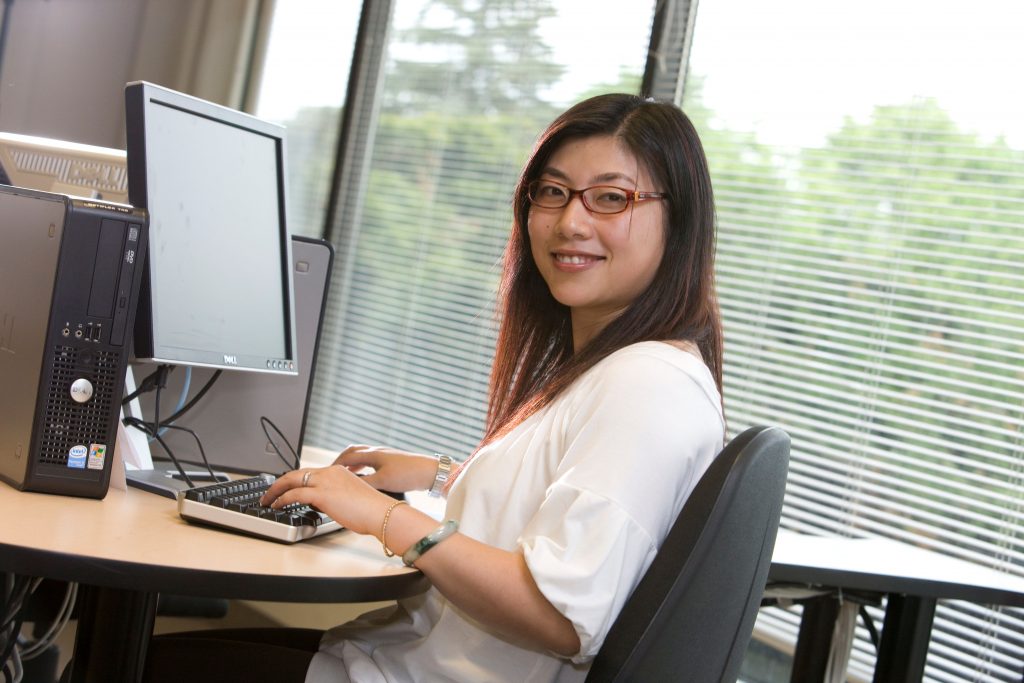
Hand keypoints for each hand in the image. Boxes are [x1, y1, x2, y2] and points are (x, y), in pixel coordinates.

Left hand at [259, 465, 391, 535]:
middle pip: (296, 472)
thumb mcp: (350, 497)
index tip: (285, 488)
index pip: (309, 472)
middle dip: (279, 483)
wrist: (381, 513)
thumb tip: (320, 504)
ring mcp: (325, 481)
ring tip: (267, 500)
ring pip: (291, 480)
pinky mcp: (322, 493)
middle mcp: (330, 472)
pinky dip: (282, 499)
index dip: (293, 480)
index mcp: (338, 471)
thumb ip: (334, 496)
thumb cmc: (371, 510)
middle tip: (269, 493)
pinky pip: (295, 493)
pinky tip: (277, 505)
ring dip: (275, 490)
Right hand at [333, 444, 438, 493]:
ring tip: (345, 472)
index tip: (325, 472)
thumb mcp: (383, 481)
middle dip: (340, 459)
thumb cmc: (408, 474)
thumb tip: (347, 487)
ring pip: (363, 454)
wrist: (430, 471)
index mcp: (373, 454)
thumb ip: (364, 483)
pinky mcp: (392, 460)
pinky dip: (363, 465)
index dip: (334, 465)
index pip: (347, 456)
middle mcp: (378, 451)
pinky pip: (371, 459)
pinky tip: (366, 473)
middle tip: (332, 469)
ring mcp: (385, 455)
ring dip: (352, 462)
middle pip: (353, 451)